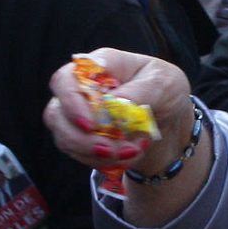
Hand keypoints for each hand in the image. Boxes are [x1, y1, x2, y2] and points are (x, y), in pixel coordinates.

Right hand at [44, 49, 192, 176]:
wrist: (170, 120)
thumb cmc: (165, 90)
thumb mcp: (165, 83)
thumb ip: (142, 90)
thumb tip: (116, 102)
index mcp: (97, 67)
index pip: (65, 80)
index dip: (70, 102)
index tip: (91, 125)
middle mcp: (80, 90)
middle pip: (56, 114)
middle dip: (82, 139)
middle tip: (112, 150)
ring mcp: (78, 116)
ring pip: (65, 139)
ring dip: (96, 153)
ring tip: (132, 152)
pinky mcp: (82, 139)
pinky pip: (80, 156)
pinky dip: (104, 161)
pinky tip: (129, 156)